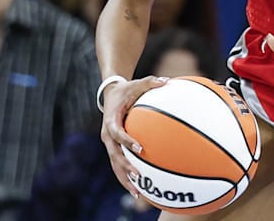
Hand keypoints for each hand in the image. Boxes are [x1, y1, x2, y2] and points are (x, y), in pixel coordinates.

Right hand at [100, 75, 169, 196]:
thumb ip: (150, 82)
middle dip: (125, 167)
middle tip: (138, 176)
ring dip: (124, 178)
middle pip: (114, 155)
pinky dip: (126, 176)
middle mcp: (107, 135)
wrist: (110, 94)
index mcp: (111, 121)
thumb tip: (167, 81)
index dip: (127, 141)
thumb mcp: (137, 83)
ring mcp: (109, 144)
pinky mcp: (113, 148)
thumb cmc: (126, 89)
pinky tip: (138, 189)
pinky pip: (119, 164)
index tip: (139, 148)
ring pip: (115, 165)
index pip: (117, 133)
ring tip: (137, 193)